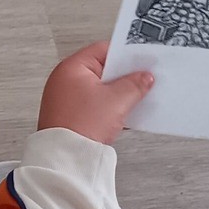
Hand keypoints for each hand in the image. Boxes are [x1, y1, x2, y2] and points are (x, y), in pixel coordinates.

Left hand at [37, 41, 153, 145]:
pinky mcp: (69, 116)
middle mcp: (64, 81)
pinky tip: (121, 115)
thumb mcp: (117, 101)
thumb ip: (134, 85)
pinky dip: (107, 107)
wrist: (66, 158)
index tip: (142, 61)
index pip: (103, 50)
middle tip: (141, 80)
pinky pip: (93, 105)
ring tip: (132, 100)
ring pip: (98, 89)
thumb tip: (144, 78)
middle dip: (122, 77)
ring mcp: (65, 99)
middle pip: (101, 70)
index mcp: (71, 68)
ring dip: (116, 94)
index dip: (125, 54)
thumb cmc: (80, 126)